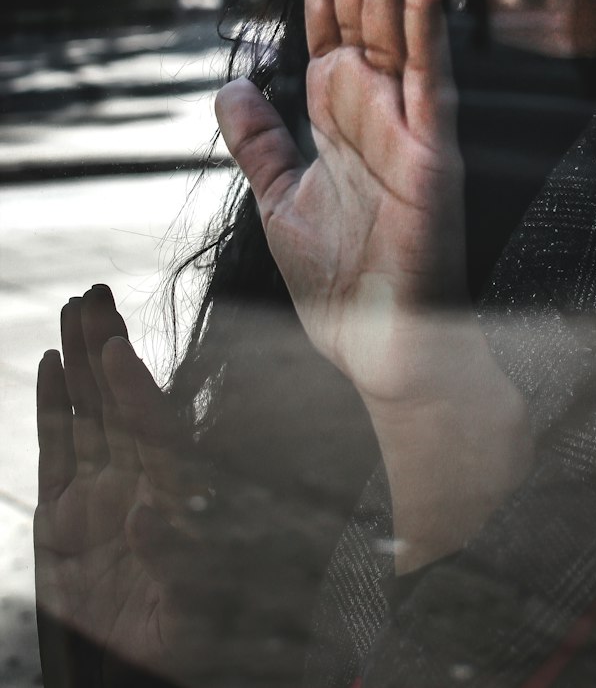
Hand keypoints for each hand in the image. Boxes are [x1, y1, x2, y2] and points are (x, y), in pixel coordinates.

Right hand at [34, 287, 213, 685]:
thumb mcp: (194, 606)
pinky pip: (57, 448)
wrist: (150, 664)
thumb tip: (148, 518)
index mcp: (174, 494)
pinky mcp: (63, 516)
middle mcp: (138, 481)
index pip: (155, 429)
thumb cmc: (191, 636)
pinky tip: (49, 364)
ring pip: (88, 413)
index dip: (136, 389)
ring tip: (73, 310)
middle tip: (94, 296)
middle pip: (121, 403)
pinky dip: (52, 406)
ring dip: (79, 361)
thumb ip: (177, 561)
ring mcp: (98, 493)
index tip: (116, 349)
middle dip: (106, 348)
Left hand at [215, 0, 530, 568]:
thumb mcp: (279, 198)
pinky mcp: (432, 146)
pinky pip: (429, 68)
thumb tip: (231, 85)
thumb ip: (259, 138)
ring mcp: (406, 111)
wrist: (384, 350)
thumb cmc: (342, 281)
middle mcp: (373, 88)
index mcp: (335, 95)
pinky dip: (424, 10)